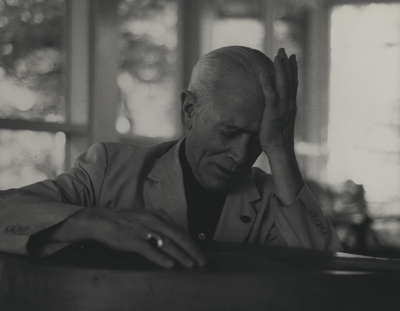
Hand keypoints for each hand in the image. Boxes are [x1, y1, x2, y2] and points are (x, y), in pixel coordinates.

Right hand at [87, 208, 204, 267]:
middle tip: (201, 261)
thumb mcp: (147, 218)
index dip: (192, 243)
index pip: (180, 230)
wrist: (103, 220)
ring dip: (181, 255)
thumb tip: (177, 239)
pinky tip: (170, 264)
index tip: (199, 253)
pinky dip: (161, 257)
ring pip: (167, 243)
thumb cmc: (126, 221)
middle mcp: (154, 220)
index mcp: (159, 215)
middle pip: (178, 236)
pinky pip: (150, 250)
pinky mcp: (133, 239)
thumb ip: (161, 227)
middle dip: (192, 250)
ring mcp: (144, 229)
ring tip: (190, 264)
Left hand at [259, 48, 297, 153]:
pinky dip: (267, 83)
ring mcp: (282, 108)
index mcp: (291, 106)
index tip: (292, 58)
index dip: (292, 70)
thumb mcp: (279, 122)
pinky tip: (264, 72)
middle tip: (283, 50)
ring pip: (283, 84)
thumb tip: (270, 109)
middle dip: (286, 64)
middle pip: (290, 80)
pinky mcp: (273, 113)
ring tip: (276, 55)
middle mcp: (289, 104)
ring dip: (280, 69)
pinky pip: (270, 95)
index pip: (293, 84)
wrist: (280, 151)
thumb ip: (277, 113)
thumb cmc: (277, 140)